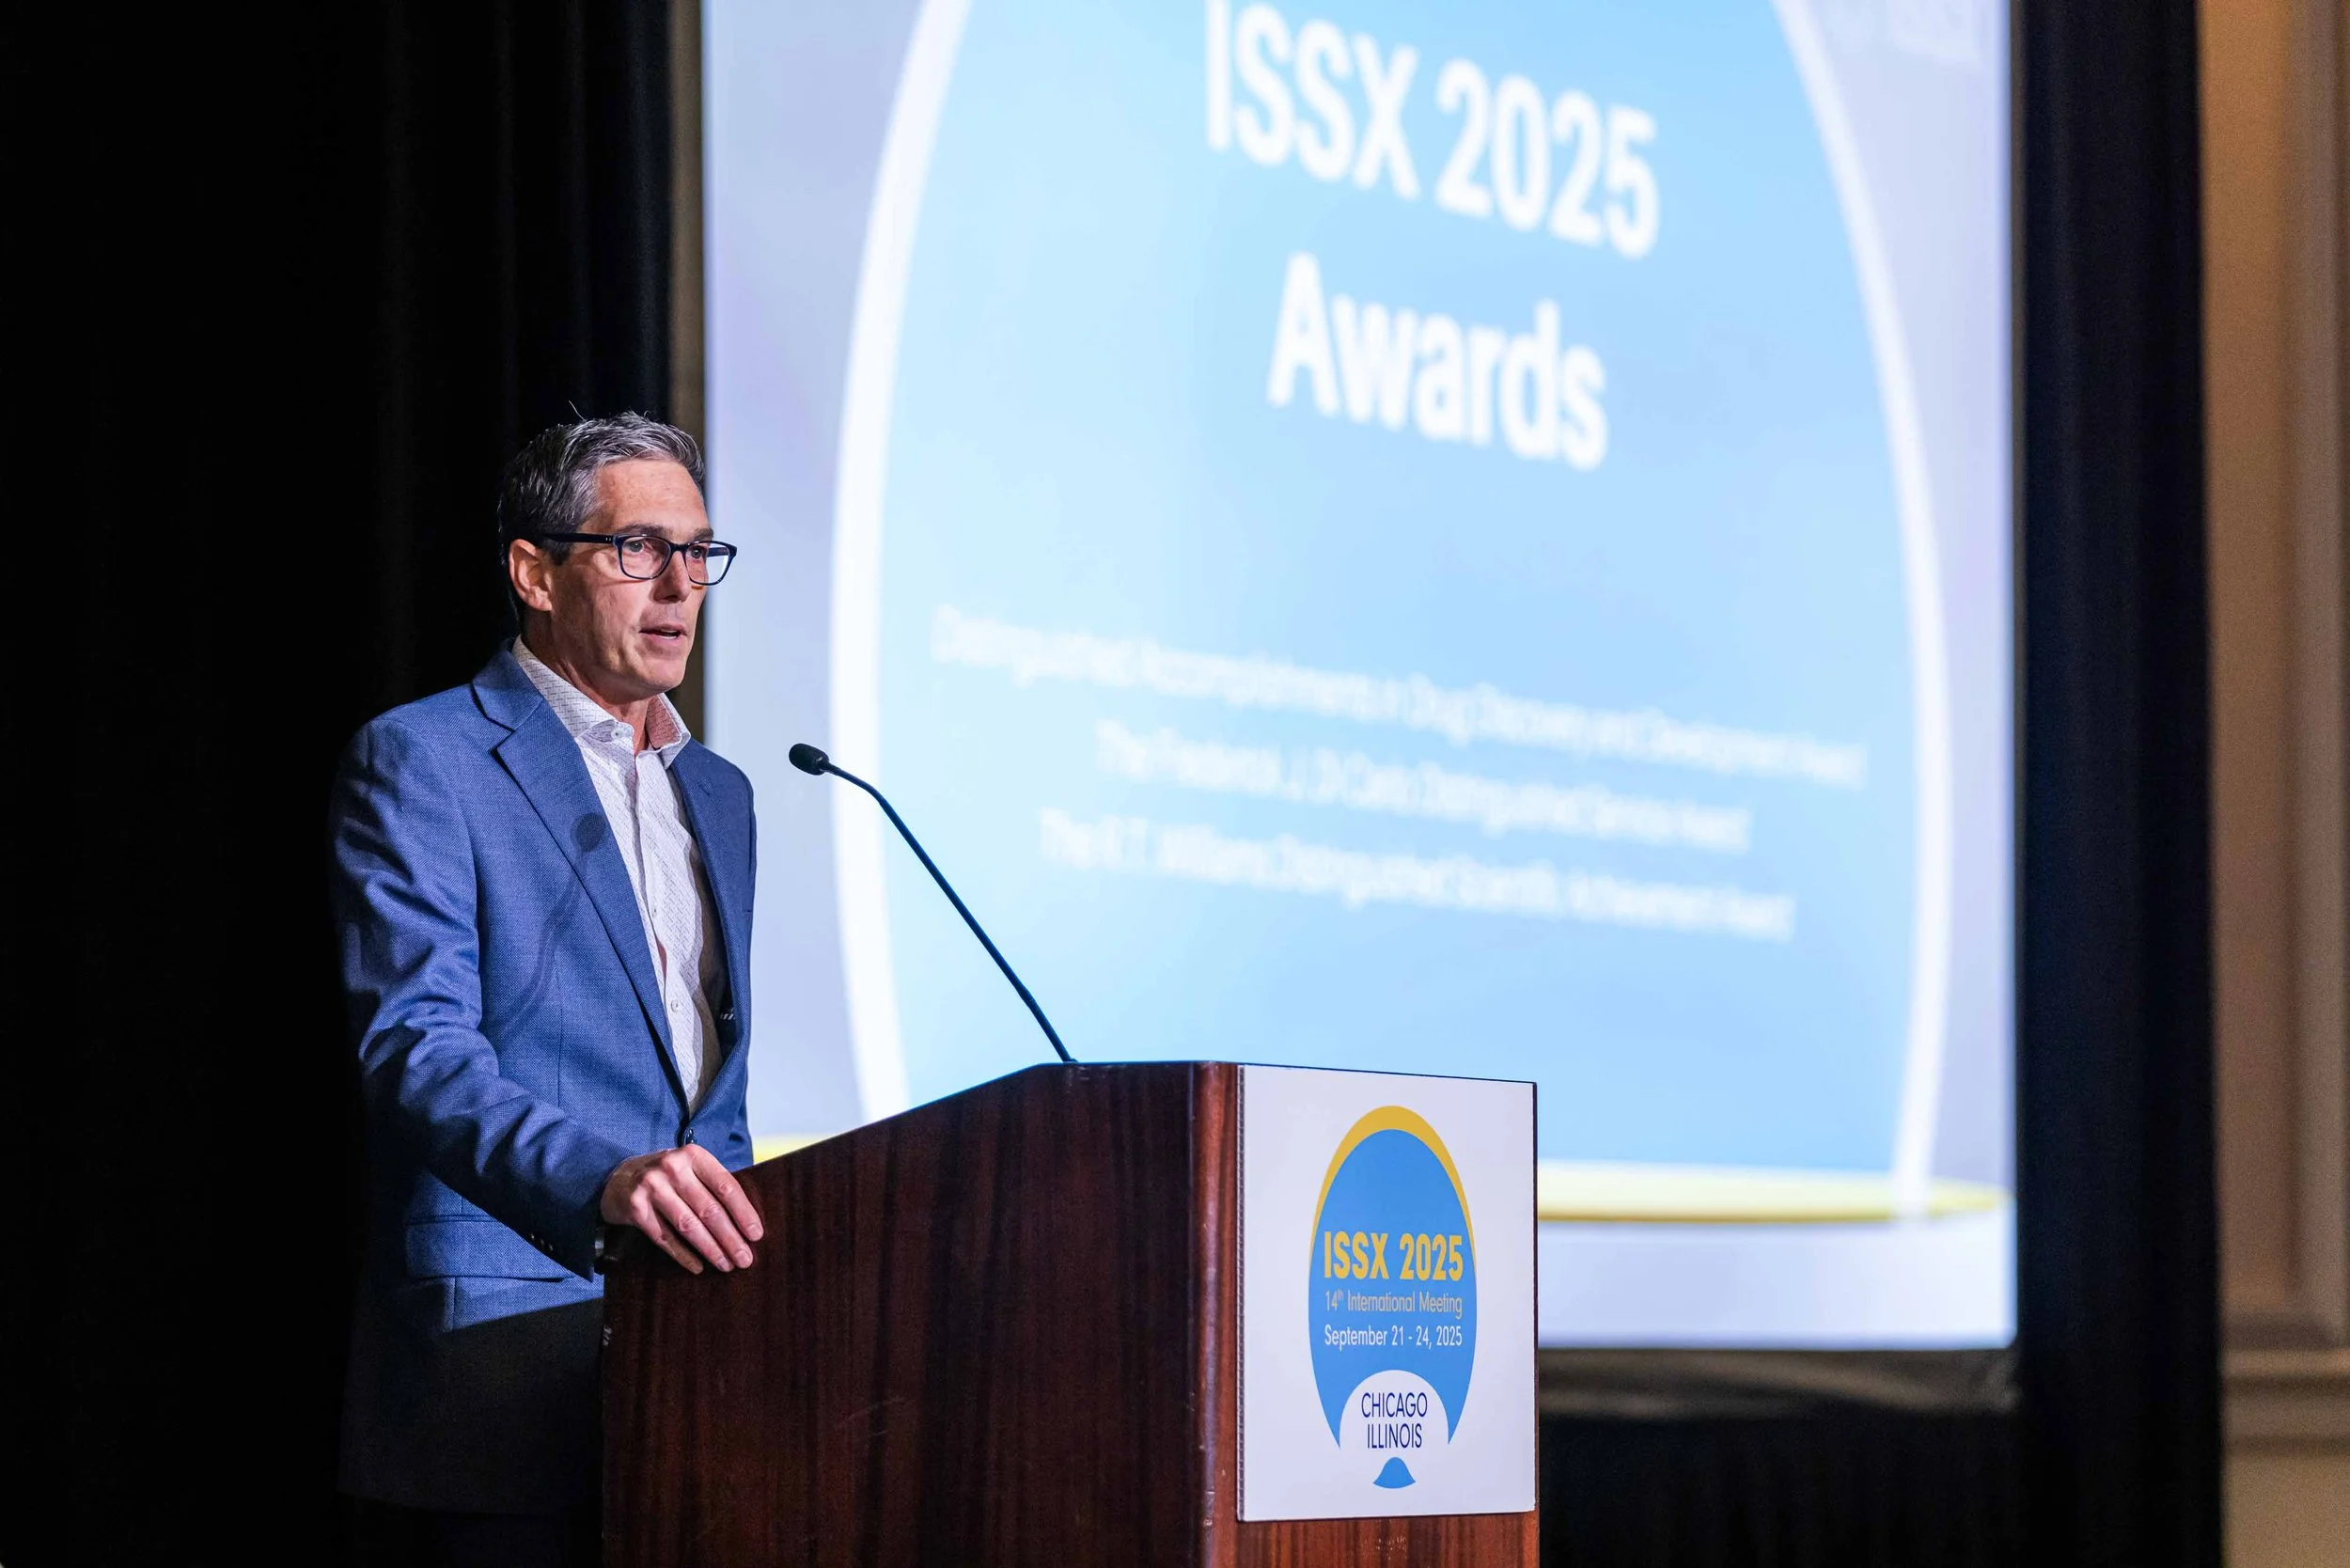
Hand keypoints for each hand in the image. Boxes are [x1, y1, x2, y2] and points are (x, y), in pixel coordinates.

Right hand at [600, 1143, 764, 1273]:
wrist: (618, 1177)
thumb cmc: (668, 1177)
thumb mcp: (690, 1169)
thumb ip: (714, 1186)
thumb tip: (748, 1222)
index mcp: (693, 1155)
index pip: (725, 1186)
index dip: (743, 1213)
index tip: (756, 1235)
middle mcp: (672, 1168)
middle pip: (709, 1209)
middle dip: (730, 1238)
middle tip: (745, 1259)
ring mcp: (651, 1187)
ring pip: (688, 1226)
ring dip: (710, 1249)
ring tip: (726, 1265)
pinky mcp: (635, 1208)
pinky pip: (665, 1238)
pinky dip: (683, 1255)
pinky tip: (698, 1266)